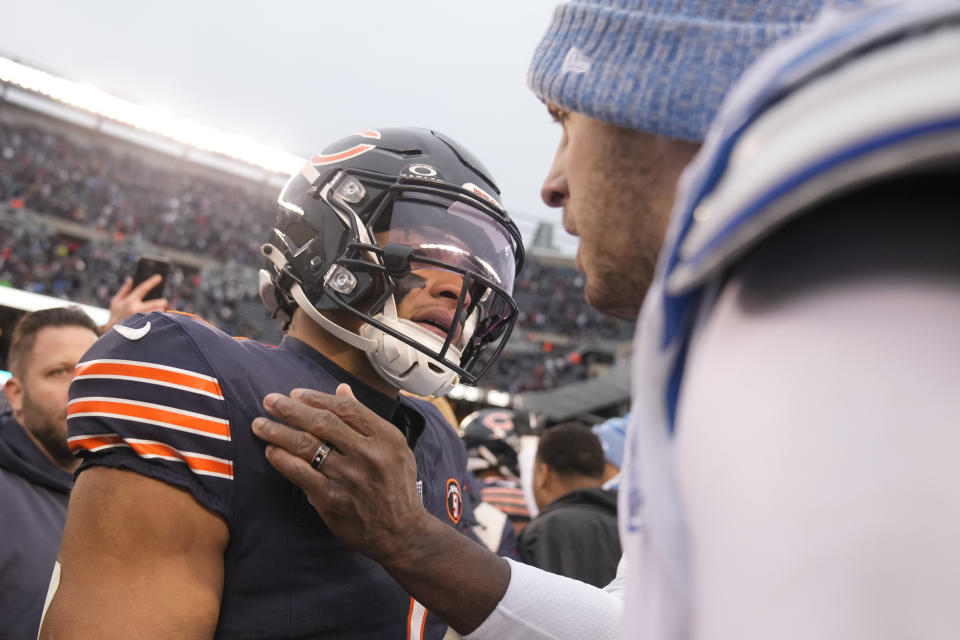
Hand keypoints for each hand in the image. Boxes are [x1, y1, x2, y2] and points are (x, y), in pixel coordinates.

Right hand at [103, 276, 168, 330]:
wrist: (113, 335)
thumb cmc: (115, 316)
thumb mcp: (116, 302)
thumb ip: (124, 290)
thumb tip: (130, 279)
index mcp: (130, 302)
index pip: (143, 288)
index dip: (152, 282)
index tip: (159, 277)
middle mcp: (136, 310)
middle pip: (157, 303)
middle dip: (163, 302)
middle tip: (164, 302)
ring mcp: (142, 320)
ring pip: (159, 312)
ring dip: (163, 311)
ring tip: (163, 311)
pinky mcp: (146, 328)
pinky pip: (158, 322)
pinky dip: (162, 319)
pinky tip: (161, 320)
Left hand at [252, 384, 429, 560]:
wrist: (401, 533)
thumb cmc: (396, 487)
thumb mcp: (394, 447)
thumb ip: (366, 418)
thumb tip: (342, 388)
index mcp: (385, 437)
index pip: (346, 408)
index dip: (317, 398)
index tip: (295, 394)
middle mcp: (368, 454)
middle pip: (322, 422)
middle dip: (291, 409)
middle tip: (270, 401)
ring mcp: (349, 477)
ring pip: (307, 446)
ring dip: (278, 432)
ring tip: (260, 424)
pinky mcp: (332, 499)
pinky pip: (300, 474)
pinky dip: (283, 460)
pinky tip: (272, 451)